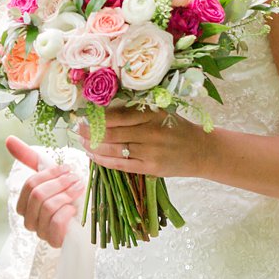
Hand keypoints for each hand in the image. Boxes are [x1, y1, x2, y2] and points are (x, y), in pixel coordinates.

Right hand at [6, 136, 83, 247]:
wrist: (89, 223)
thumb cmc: (68, 197)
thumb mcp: (52, 177)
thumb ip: (30, 159)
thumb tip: (8, 139)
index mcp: (26, 205)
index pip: (30, 184)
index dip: (49, 174)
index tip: (67, 169)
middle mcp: (30, 221)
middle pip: (37, 195)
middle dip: (59, 183)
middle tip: (75, 178)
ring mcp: (42, 233)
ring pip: (48, 207)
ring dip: (67, 194)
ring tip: (79, 188)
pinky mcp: (55, 242)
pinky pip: (57, 222)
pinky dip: (68, 211)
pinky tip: (75, 209)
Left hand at [81, 107, 210, 178]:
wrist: (201, 151)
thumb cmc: (177, 128)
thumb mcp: (161, 112)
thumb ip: (137, 111)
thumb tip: (105, 110)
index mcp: (152, 114)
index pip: (118, 115)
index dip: (98, 116)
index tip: (84, 113)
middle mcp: (150, 132)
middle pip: (112, 132)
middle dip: (91, 131)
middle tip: (77, 128)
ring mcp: (150, 152)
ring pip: (114, 149)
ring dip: (94, 145)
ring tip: (82, 141)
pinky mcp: (150, 168)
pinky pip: (121, 164)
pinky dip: (104, 160)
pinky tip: (93, 155)